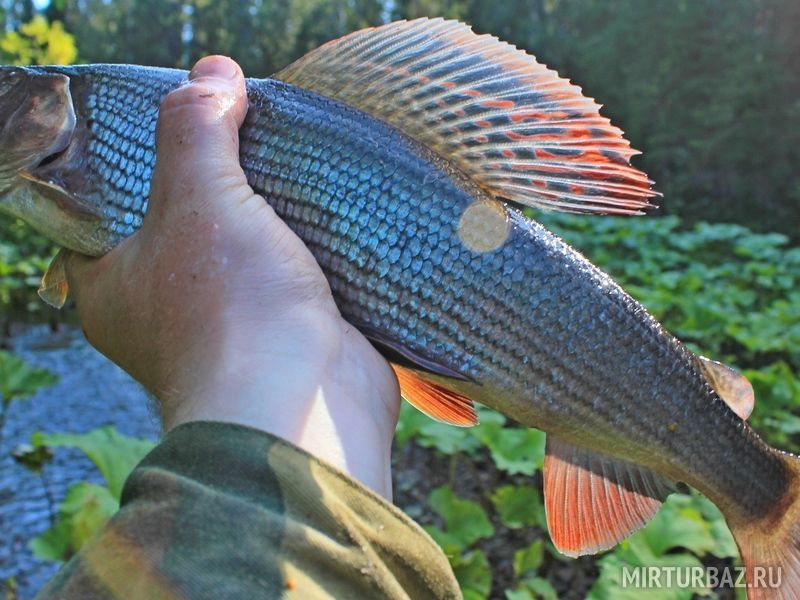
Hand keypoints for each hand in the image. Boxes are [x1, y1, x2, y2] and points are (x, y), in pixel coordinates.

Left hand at [64, 56, 400, 497]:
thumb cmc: (229, 309)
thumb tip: (213, 73)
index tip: (182, 126)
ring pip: (247, 251)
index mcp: (115, 285)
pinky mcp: (286, 335)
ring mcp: (232, 327)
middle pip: (187, 223)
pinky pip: (293, 277)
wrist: (302, 405)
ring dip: (272, 216)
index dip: (140, 161)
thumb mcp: (199, 200)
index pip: (109, 209)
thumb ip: (197, 132)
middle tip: (246, 133)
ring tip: (293, 162)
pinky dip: (310, 249)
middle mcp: (165, 312)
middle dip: (219, 182)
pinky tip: (330, 211)